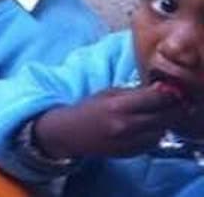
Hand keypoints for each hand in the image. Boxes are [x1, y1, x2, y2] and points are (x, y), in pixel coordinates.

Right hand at [33, 86, 188, 159]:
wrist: (70, 133)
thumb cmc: (88, 109)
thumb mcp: (107, 93)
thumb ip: (134, 92)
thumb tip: (161, 89)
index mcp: (118, 106)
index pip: (155, 98)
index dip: (168, 93)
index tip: (171, 90)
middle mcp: (126, 125)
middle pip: (164, 117)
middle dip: (171, 108)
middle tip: (170, 102)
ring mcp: (129, 142)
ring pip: (162, 132)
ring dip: (163, 123)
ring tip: (157, 115)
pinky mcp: (131, 153)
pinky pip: (153, 143)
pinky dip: (155, 134)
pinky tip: (147, 127)